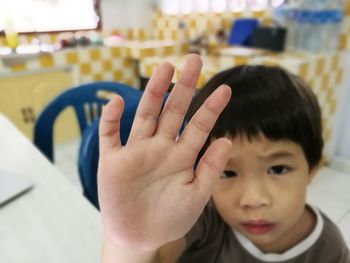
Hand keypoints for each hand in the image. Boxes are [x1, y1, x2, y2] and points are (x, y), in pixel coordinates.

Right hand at [98, 54, 231, 251]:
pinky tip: (116, 101)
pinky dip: (110, 119)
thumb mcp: (196, 196)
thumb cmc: (170, 218)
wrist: (139, 238)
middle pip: (172, 111)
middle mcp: (160, 148)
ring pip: (145, 116)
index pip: (198, 126)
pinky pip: (109, 136)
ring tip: (165, 68)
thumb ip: (209, 168)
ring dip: (153, 92)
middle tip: (194, 60)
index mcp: (182, 156)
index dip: (211, 108)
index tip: (225, 88)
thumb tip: (227, 140)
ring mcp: (136, 152)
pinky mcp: (112, 162)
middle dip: (183, 87)